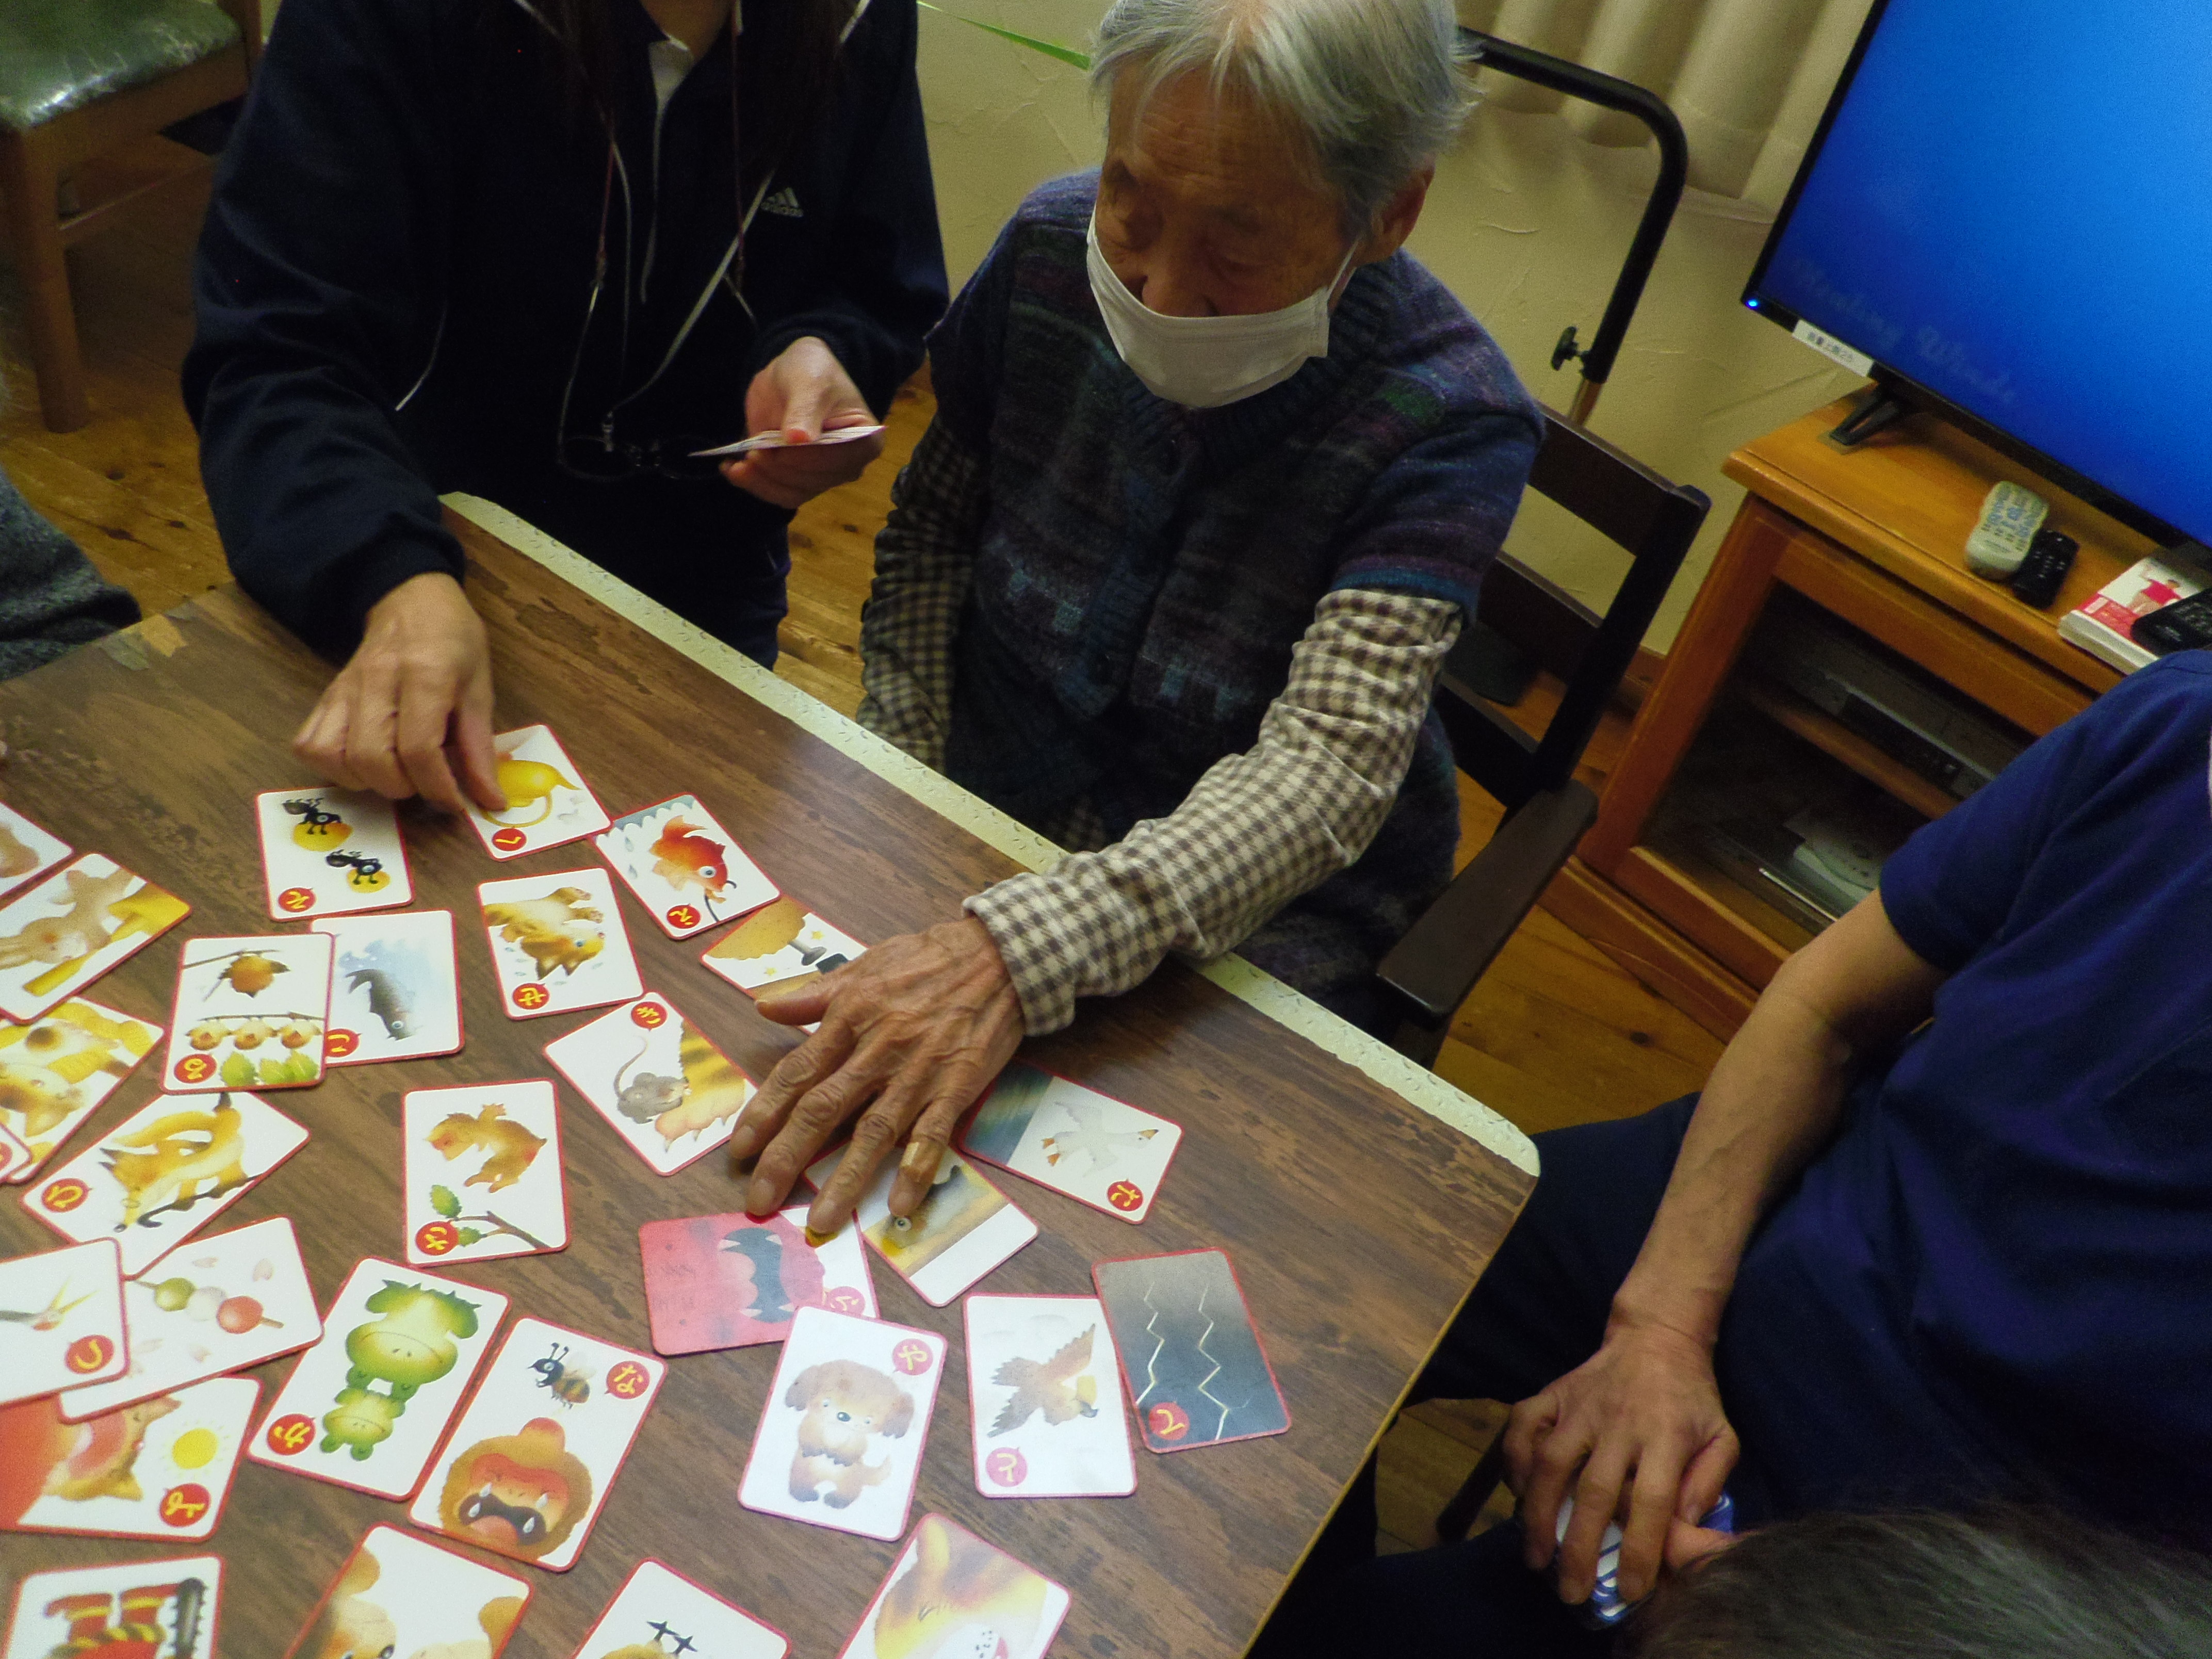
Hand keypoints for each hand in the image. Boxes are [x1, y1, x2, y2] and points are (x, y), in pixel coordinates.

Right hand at [291, 571, 503, 814]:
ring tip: (394, 774)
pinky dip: (332, 767)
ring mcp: (345, 688)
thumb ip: (480, 747)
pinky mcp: (326, 695)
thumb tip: (490, 801)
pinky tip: (362, 765)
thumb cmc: (454, 642)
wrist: (411, 599)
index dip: (438, 788)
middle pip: (372, 757)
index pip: (419, 748)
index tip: (455, 803)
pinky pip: (309, 744)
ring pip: (333, 755)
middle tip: (424, 783)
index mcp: (426, 674)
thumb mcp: (480, 688)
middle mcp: (378, 680)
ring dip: (365, 781)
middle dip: (402, 787)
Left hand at [722, 336, 885, 509]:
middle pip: (813, 481)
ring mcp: (823, 476)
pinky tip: (733, 470)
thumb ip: (805, 409)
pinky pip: (779, 494)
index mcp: (866, 439)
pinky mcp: (798, 480)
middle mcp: (850, 465)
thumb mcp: (808, 380)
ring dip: (763, 481)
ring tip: (739, 463)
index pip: (839, 461)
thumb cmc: (810, 370)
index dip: (807, 457)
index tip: (779, 443)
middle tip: (755, 448)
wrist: (790, 375)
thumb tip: (800, 440)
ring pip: (793, 493)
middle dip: (780, 467)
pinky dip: (755, 485)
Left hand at [727, 918, 1023, 1232]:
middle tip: (760, 1200)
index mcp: (848, 1018)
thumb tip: (762, 1005)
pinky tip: (900, 1205)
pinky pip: (932, 1134)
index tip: (740, 1150)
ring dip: (847, 1179)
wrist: (1001, 955)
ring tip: (821, 1221)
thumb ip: (812, 993)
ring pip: (874, 1131)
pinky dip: (916, 1169)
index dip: (765, 1112)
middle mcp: (877, 1050)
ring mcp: (918, 1072)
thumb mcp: (863, 967)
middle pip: (824, 1109)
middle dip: (788, 1157)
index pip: (796, 1073)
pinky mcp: (957, 1086)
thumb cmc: (928, 960)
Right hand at [1504, 1316, 1738, 1607]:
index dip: (1639, 1549)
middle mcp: (1620, 1422)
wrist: (1657, 1335)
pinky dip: (1514, 1460)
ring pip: (1551, 1463)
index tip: (1630, 1589)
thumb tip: (1684, 1530)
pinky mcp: (1553, 1391)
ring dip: (1538, 1512)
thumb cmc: (1692, 1397)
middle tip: (1570, 1591)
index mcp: (1666, 1437)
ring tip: (1535, 1556)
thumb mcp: (1722, 1437)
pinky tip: (1517, 1493)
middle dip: (1579, 1547)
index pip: (1652, 1502)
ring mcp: (1580, 1405)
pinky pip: (1522, 1426)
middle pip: (1595, 1491)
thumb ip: (1709, 1483)